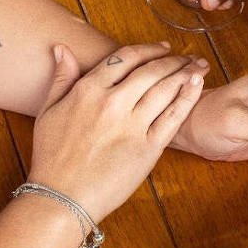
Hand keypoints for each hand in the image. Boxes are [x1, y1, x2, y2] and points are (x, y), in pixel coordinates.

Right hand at [29, 43, 207, 220]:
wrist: (61, 198)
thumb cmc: (52, 158)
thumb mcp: (48, 112)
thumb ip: (61, 79)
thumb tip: (63, 49)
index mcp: (88, 90)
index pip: (126, 57)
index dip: (149, 50)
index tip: (163, 48)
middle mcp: (112, 102)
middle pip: (151, 70)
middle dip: (174, 59)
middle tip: (189, 57)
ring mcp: (132, 125)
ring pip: (166, 89)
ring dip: (186, 73)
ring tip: (199, 67)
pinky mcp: (148, 147)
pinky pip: (173, 117)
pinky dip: (188, 98)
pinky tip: (197, 85)